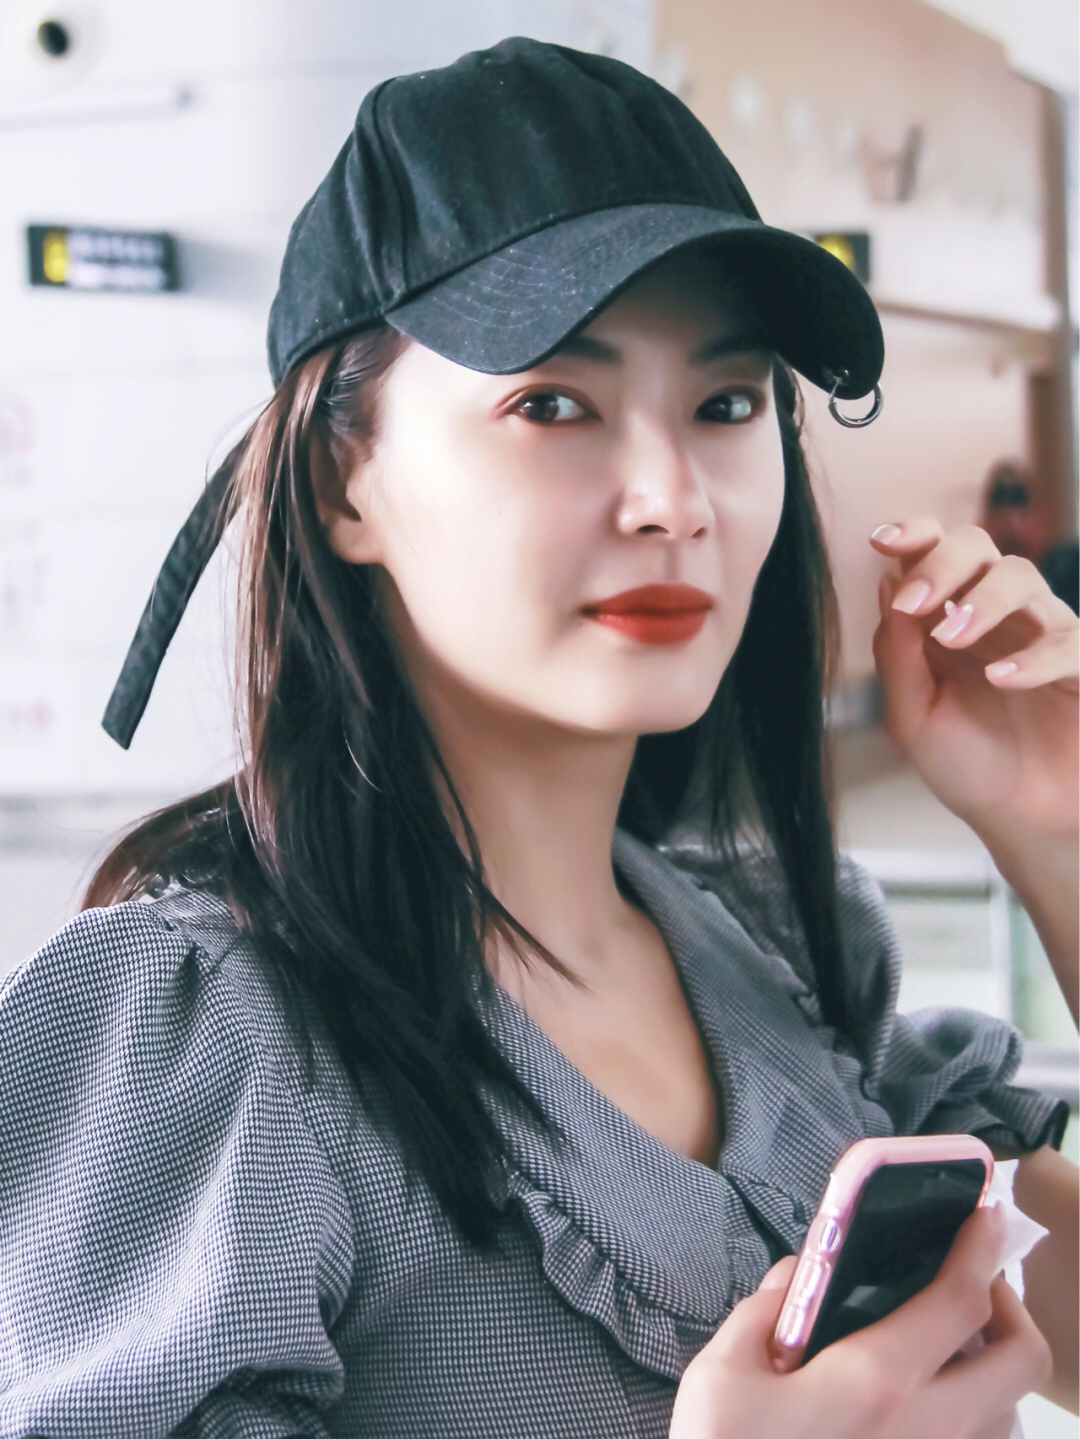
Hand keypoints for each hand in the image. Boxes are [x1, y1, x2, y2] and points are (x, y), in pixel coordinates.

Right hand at [669, 1204, 1049, 1438]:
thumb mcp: (720, 1374)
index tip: (986, 1212)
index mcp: (876, 1381)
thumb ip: (765, 1311)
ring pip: (1012, 1417)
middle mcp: (928, 1430)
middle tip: (974, 1286)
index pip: (959, 1302)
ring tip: (956, 1350)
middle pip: (1022, 1361)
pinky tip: (937, 1410)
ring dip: (997, 1371)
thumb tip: (800, 1274)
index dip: (980, 1248)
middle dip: (1012, 1308)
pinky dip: (980, 1425)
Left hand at [869, 519, 1077, 848]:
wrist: (1020, 820)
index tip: (882, 541)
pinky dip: (1034, 655)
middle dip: (942, 563)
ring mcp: (1041, 633)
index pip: (934, 553)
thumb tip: (886, 583)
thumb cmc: (965, 764)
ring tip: (950, 638)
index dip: (912, 535)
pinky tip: (1001, 679)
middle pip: (977, 547)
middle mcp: (994, 614)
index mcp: (945, 618)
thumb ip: (896, 655)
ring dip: (982, 600)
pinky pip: (1067, 639)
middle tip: (914, 603)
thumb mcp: (913, 717)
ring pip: (1022, 576)